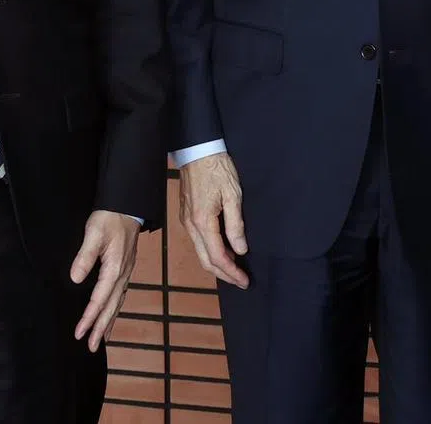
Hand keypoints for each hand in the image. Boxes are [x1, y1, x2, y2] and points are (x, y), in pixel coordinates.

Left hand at [70, 211, 140, 351]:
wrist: (128, 204)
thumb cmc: (110, 217)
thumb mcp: (94, 233)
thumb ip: (85, 256)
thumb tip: (75, 279)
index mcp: (115, 268)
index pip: (100, 299)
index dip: (89, 318)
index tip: (78, 334)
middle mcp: (123, 273)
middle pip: (112, 306)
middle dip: (101, 327)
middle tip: (91, 347)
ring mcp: (126, 271)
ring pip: (117, 301)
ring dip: (109, 320)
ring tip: (102, 338)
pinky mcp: (126, 267)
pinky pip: (120, 293)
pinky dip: (115, 307)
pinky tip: (111, 311)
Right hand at [179, 152, 247, 288]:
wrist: (198, 149)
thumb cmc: (217, 168)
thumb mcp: (233, 194)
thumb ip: (235, 225)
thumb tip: (240, 249)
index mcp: (202, 221)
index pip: (217, 257)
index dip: (232, 272)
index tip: (245, 281)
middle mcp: (190, 225)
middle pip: (205, 260)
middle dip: (224, 274)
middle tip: (241, 281)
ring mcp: (186, 220)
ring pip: (200, 251)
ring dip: (216, 264)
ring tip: (234, 269)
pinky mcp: (186, 214)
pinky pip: (197, 240)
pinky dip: (210, 251)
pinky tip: (222, 250)